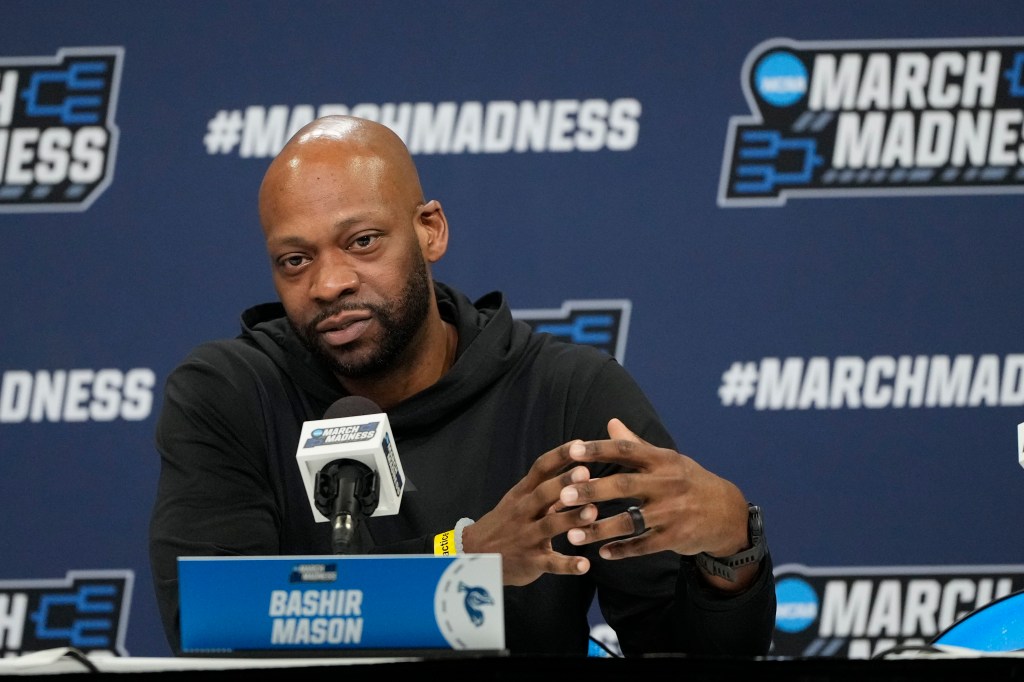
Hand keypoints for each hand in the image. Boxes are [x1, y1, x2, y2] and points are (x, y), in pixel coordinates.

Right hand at [460, 439, 600, 585]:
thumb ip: (553, 490)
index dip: (560, 455)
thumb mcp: (522, 500)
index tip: (580, 444)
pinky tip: (585, 565)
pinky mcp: (531, 562)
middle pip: (543, 493)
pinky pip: (550, 563)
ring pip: (549, 526)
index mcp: (523, 493)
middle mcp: (524, 512)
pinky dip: (568, 565)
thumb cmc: (508, 522)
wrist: (476, 554)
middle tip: (586, 473)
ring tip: (593, 513)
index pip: (541, 468)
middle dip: (564, 483)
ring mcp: (527, 537)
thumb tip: (589, 474)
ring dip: (571, 519)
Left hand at [561, 418, 756, 589]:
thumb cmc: (688, 481)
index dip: (598, 449)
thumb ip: (636, 445)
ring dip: (598, 529)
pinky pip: (643, 546)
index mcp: (662, 460)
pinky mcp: (676, 538)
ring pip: (629, 521)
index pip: (626, 450)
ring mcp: (672, 512)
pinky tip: (601, 554)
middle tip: (563, 495)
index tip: (572, 450)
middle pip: (624, 485)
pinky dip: (622, 550)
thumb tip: (611, 422)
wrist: (727, 513)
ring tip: (572, 535)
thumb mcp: (667, 460)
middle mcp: (667, 483)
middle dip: (592, 490)